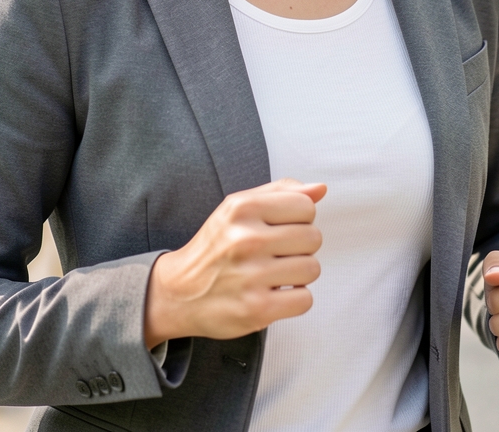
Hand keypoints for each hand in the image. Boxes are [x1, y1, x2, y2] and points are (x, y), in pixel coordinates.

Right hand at [144, 179, 325, 347]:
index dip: (300, 218)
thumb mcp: (239, 208)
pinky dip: (294, 299)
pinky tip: (274, 293)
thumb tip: (320, 189)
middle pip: (313, 237)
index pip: (306, 206)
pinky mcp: (256, 310)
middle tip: (277, 253)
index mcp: (242, 208)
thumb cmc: (216, 247)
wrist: (178, 292)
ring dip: (298, 274)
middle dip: (300, 247)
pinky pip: (305, 300)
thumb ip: (280, 193)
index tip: (282, 228)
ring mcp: (251, 276)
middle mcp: (246, 239)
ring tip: (275, 273)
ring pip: (312, 268)